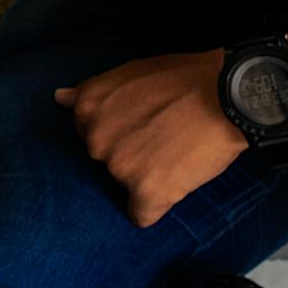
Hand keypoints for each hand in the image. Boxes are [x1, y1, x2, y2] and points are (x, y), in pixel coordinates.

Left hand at [56, 50, 246, 226]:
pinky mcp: (146, 190)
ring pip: (125, 184)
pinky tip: (175, 183)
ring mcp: (118, 166)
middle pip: (105, 160)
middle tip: (163, 137)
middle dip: (130, 153)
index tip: (143, 124)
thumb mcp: (128, 73)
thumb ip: (91, 91)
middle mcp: (95, 138)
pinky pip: (142, 215)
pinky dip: (157, 206)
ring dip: (147, 176)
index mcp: (87, 107)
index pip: (88, 133)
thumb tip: (59, 98)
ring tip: (177, 153)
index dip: (119, 130)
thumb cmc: (183, 79)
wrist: (228, 95)